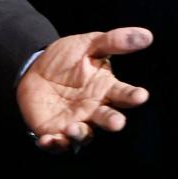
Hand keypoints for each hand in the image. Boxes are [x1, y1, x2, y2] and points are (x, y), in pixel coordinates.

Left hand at [17, 27, 152, 152]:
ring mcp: (76, 122)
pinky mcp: (55, 131)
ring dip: (81, 134)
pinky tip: (48, 140)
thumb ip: (113, 41)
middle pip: (108, 119)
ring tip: (75, 127)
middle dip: (113, 122)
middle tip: (116, 122)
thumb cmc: (65, 59)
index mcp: (105, 89)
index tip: (140, 95)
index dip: (133, 95)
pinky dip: (54, 144)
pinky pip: (57, 143)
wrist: (33, 68)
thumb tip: (147, 34)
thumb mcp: (86, 45)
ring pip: (84, 135)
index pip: (124, 94)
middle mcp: (94, 110)